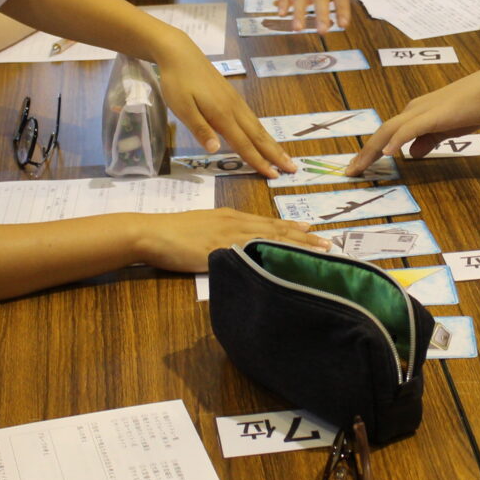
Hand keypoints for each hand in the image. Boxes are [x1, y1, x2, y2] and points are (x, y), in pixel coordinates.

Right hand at [133, 209, 328, 270]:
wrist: (150, 233)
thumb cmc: (171, 233)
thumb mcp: (204, 230)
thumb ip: (223, 236)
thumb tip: (240, 247)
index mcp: (232, 218)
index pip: (269, 223)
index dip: (293, 230)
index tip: (314, 233)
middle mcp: (235, 223)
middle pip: (276, 230)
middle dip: (304, 239)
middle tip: (329, 244)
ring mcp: (229, 236)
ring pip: (271, 239)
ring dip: (297, 246)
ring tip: (320, 251)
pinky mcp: (220, 250)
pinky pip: (253, 253)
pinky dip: (273, 255)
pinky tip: (288, 261)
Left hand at [153, 38, 295, 175]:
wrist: (180, 53)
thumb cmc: (178, 82)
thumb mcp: (182, 108)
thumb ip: (200, 129)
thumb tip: (216, 150)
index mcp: (222, 115)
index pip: (244, 144)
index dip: (258, 161)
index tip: (274, 175)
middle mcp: (234, 109)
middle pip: (258, 136)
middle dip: (276, 154)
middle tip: (293, 168)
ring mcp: (235, 102)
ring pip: (257, 127)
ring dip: (272, 143)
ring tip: (284, 155)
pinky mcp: (232, 96)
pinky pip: (252, 118)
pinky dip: (262, 131)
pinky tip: (263, 135)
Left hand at [347, 71, 479, 173]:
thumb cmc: (473, 106)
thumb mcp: (447, 130)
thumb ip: (429, 140)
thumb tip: (412, 154)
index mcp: (416, 114)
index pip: (388, 134)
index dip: (372, 150)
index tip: (361, 166)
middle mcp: (413, 110)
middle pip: (382, 133)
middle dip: (365, 153)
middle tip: (351, 172)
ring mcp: (421, 111)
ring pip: (389, 131)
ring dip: (372, 150)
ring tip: (360, 167)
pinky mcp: (433, 115)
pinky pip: (410, 129)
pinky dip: (396, 140)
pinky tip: (387, 153)